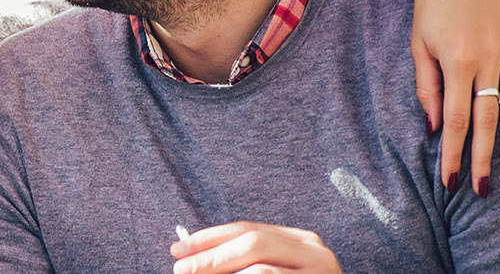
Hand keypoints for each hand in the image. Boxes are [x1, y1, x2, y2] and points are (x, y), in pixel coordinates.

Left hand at [171, 221, 341, 273]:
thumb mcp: (270, 271)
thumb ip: (242, 262)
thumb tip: (191, 258)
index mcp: (300, 240)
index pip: (247, 229)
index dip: (209, 238)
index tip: (177, 248)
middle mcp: (315, 250)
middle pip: (254, 242)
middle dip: (212, 256)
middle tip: (180, 269)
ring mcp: (323, 271)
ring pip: (261, 270)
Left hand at [408, 0, 499, 196]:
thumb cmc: (431, 3)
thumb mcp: (418, 43)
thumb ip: (427, 86)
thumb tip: (436, 127)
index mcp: (457, 61)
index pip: (455, 120)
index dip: (452, 153)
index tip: (448, 180)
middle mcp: (488, 57)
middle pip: (487, 119)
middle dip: (483, 157)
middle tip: (482, 190)